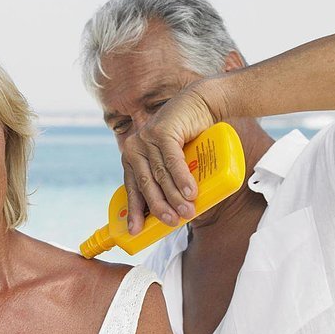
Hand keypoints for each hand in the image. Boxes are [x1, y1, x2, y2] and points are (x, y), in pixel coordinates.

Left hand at [122, 79, 226, 232]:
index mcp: (132, 158)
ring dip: (175, 196)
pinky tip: (190, 192)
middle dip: (159, 207)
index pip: (132, 189)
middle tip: (171, 222)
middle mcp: (135, 148)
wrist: (201, 103)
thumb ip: (166, 180)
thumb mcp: (171, 161)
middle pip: (146, 185)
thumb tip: (171, 212)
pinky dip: (182, 178)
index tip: (136, 230)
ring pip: (160, 175)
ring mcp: (146, 138)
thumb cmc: (188, 137)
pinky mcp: (161, 131)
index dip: (135, 211)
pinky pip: (172, 161)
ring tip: (187, 212)